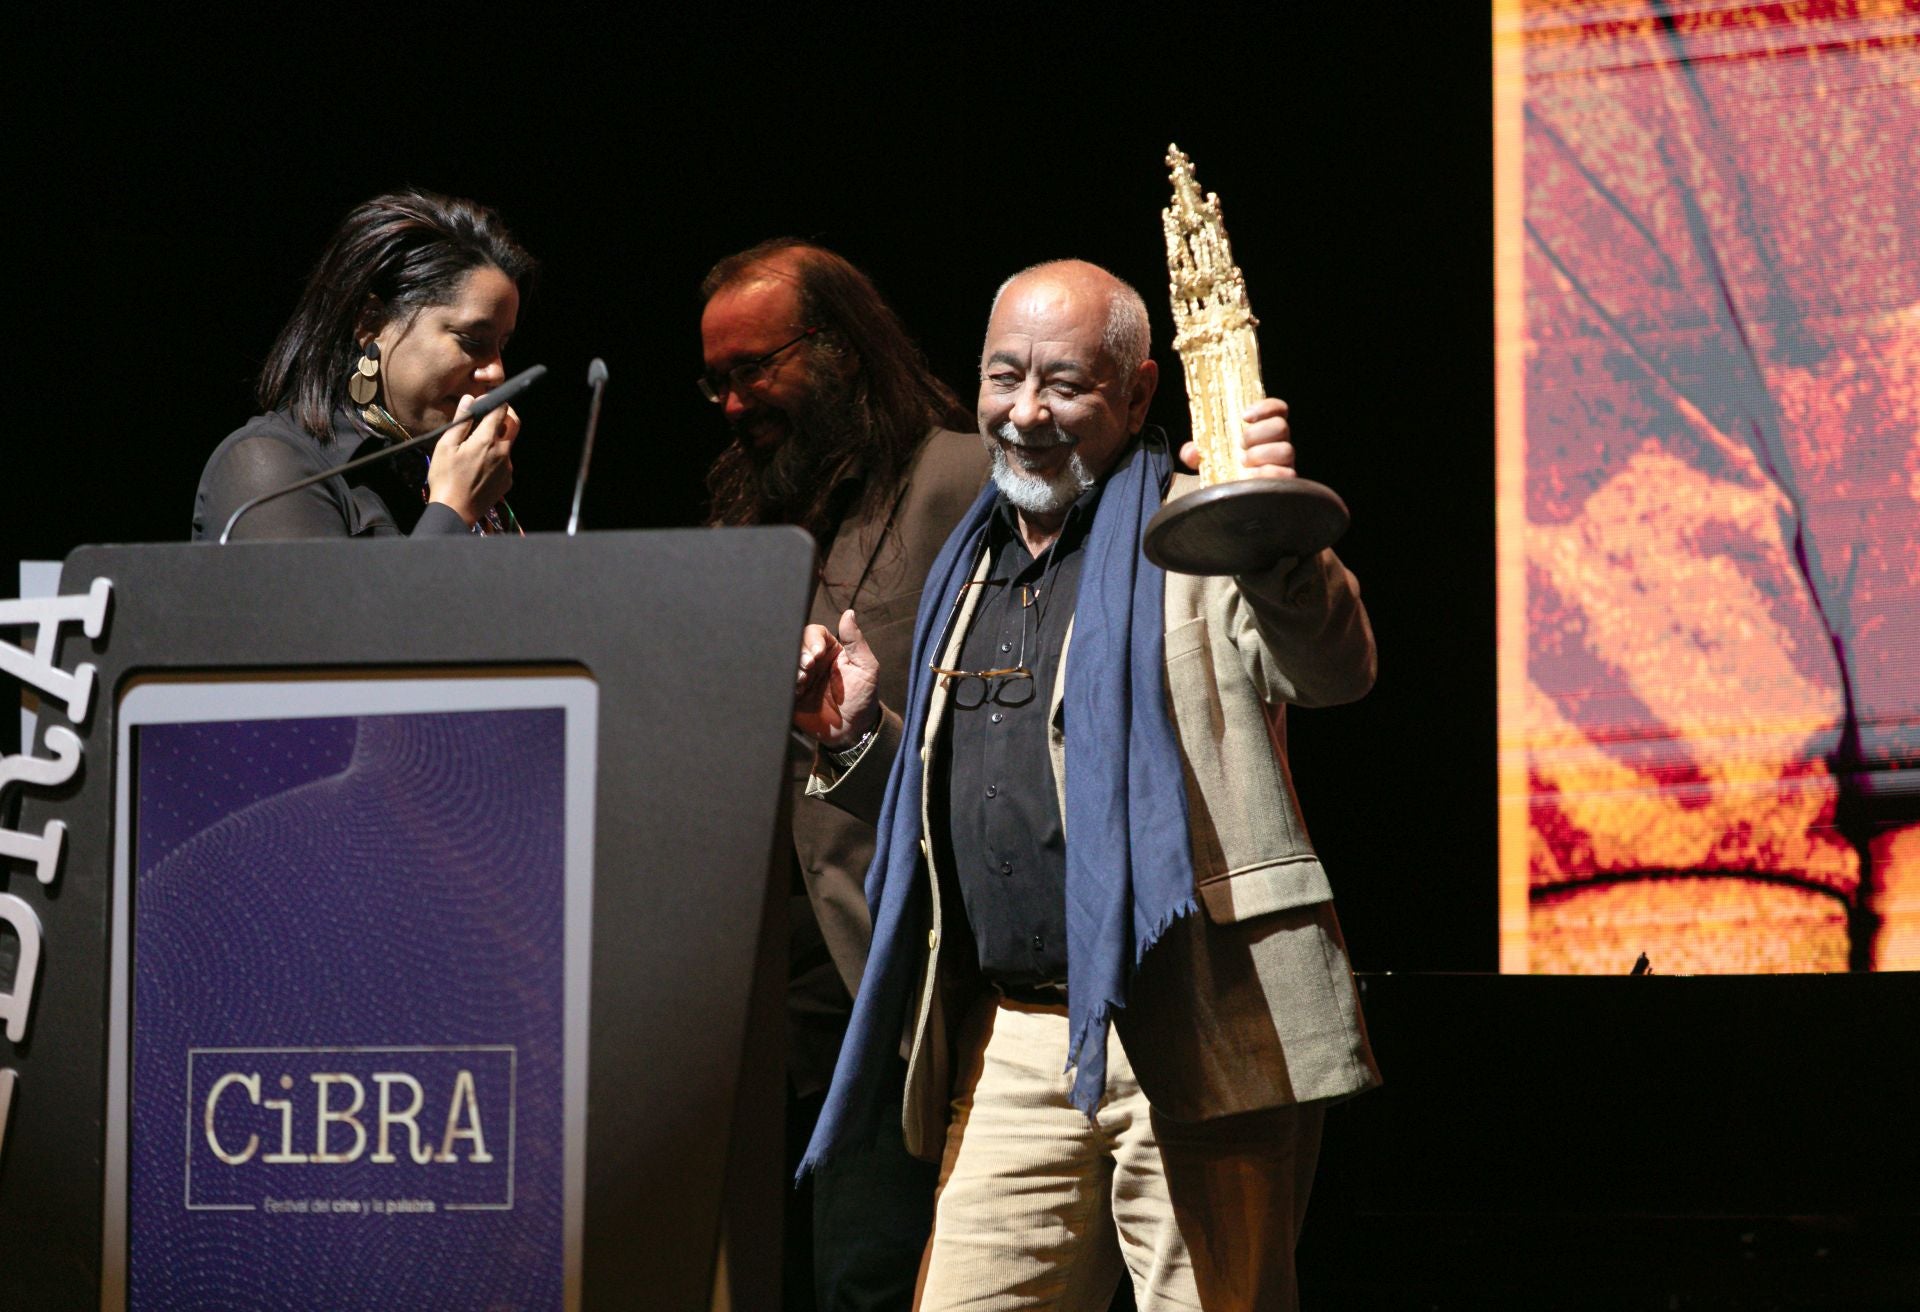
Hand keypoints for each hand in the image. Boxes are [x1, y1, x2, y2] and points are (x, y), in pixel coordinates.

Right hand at [427, 394, 518, 524]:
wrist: (455, 511)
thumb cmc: (446, 478)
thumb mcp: (446, 446)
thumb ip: (461, 421)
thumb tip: (470, 399)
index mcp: (486, 440)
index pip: (501, 410)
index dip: (495, 401)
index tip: (486, 401)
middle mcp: (503, 452)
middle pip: (514, 424)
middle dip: (506, 415)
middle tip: (491, 414)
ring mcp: (507, 467)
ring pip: (509, 444)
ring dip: (498, 438)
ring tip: (477, 445)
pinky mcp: (507, 480)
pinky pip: (505, 462)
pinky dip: (496, 457)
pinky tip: (479, 465)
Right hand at [795, 609, 879, 748]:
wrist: (851, 731)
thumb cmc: (863, 697)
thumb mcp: (866, 667)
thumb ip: (856, 641)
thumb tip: (849, 613)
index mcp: (829, 649)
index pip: (814, 632)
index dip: (812, 639)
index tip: (817, 653)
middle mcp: (811, 660)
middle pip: (795, 644)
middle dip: (800, 652)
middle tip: (807, 666)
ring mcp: (799, 676)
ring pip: (785, 661)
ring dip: (791, 667)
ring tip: (801, 680)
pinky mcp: (789, 693)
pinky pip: (779, 682)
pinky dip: (783, 682)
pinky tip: (793, 690)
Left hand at [1178, 397, 1298, 480]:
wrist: (1224, 505)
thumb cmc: (1220, 475)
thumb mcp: (1205, 460)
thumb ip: (1195, 452)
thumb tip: (1191, 453)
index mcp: (1263, 433)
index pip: (1278, 410)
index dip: (1266, 407)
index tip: (1244, 417)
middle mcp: (1277, 445)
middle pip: (1281, 426)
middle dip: (1257, 434)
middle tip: (1239, 445)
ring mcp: (1284, 465)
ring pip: (1286, 449)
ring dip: (1262, 453)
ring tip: (1243, 462)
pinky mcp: (1284, 484)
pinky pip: (1287, 475)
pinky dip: (1267, 473)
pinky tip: (1250, 478)